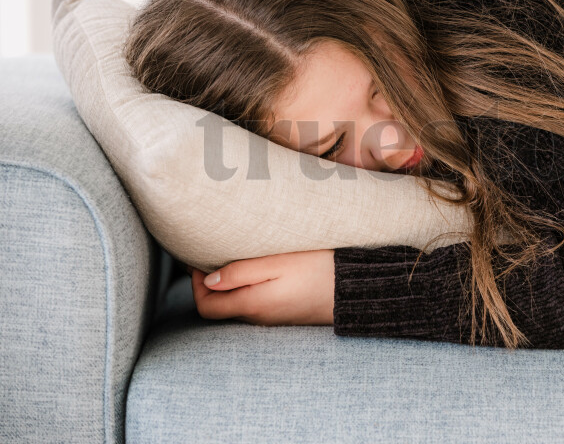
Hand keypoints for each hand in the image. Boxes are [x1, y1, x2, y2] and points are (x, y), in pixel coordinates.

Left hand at [187, 250, 334, 325]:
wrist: (357, 290)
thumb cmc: (319, 270)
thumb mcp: (278, 262)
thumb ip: (241, 271)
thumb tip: (209, 279)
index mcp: (253, 304)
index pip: (206, 305)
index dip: (195, 284)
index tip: (200, 260)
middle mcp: (259, 317)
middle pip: (220, 307)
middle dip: (210, 283)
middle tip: (212, 256)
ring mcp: (274, 318)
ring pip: (238, 305)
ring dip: (230, 285)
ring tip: (234, 259)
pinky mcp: (287, 314)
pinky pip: (256, 304)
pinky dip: (247, 289)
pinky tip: (258, 271)